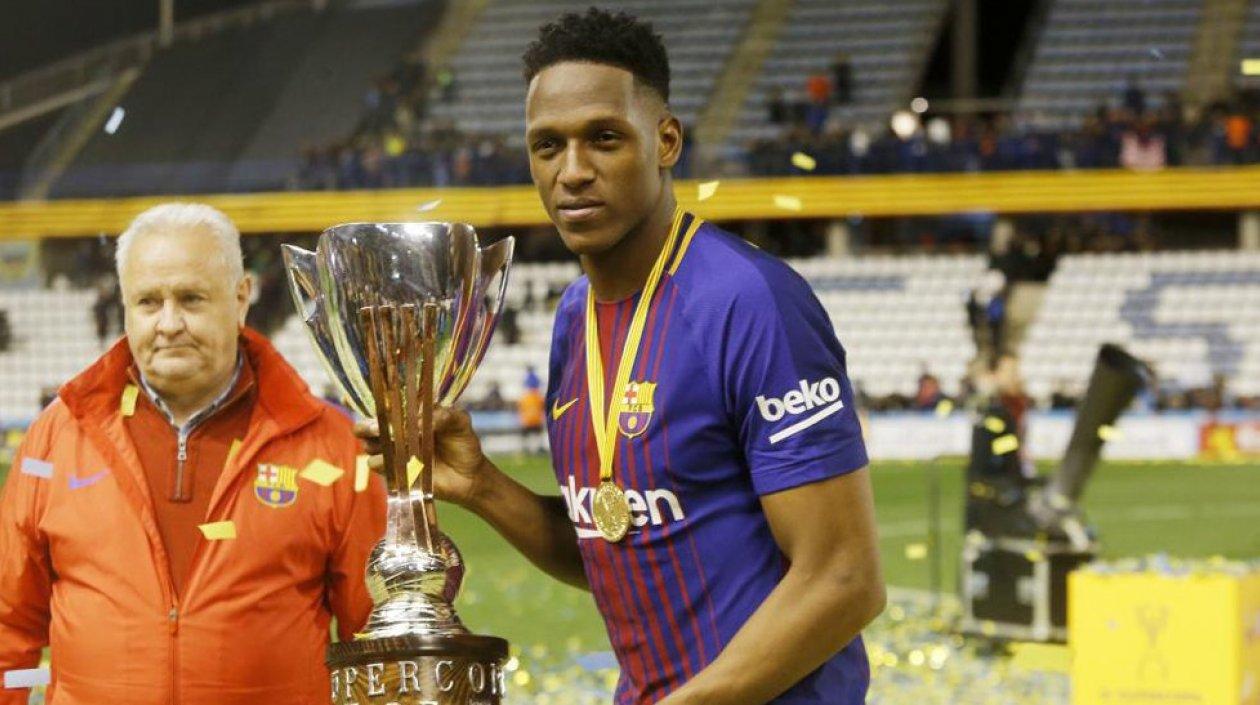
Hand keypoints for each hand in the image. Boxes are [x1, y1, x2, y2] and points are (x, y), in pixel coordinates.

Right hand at [353, 407, 491, 507]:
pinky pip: (378, 467)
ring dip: (376, 446)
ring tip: (397, 447)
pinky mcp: (394, 472)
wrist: (469, 476)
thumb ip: (445, 415)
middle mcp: (397, 431)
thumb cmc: (463, 443)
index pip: (386, 405)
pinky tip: (400, 463)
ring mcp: (394, 452)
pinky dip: (384, 463)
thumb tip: (421, 423)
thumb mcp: (460, 422)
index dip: (381, 405)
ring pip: (368, 446)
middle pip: (368, 426)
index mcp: (410, 414)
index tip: (384, 409)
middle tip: (376, 429)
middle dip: (366, 427)